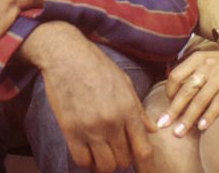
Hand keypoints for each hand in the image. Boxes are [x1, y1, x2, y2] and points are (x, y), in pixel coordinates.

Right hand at [39, 39, 155, 172]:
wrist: (66, 56)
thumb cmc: (97, 66)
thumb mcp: (124, 83)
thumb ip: (138, 109)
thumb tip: (152, 130)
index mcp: (128, 110)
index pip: (143, 149)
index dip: (147, 167)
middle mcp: (111, 122)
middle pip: (124, 160)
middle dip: (123, 159)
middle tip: (117, 149)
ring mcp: (90, 128)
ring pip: (104, 165)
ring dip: (106, 163)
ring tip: (103, 152)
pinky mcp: (70, 130)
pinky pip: (81, 160)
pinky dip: (87, 161)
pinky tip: (88, 151)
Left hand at [155, 50, 218, 136]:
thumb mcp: (208, 61)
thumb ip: (193, 73)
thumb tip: (176, 93)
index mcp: (197, 58)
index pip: (175, 76)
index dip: (169, 93)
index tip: (168, 106)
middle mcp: (207, 65)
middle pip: (185, 90)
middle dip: (173, 110)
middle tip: (163, 125)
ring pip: (200, 99)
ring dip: (188, 118)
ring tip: (179, 133)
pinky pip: (218, 102)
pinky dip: (209, 115)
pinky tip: (202, 128)